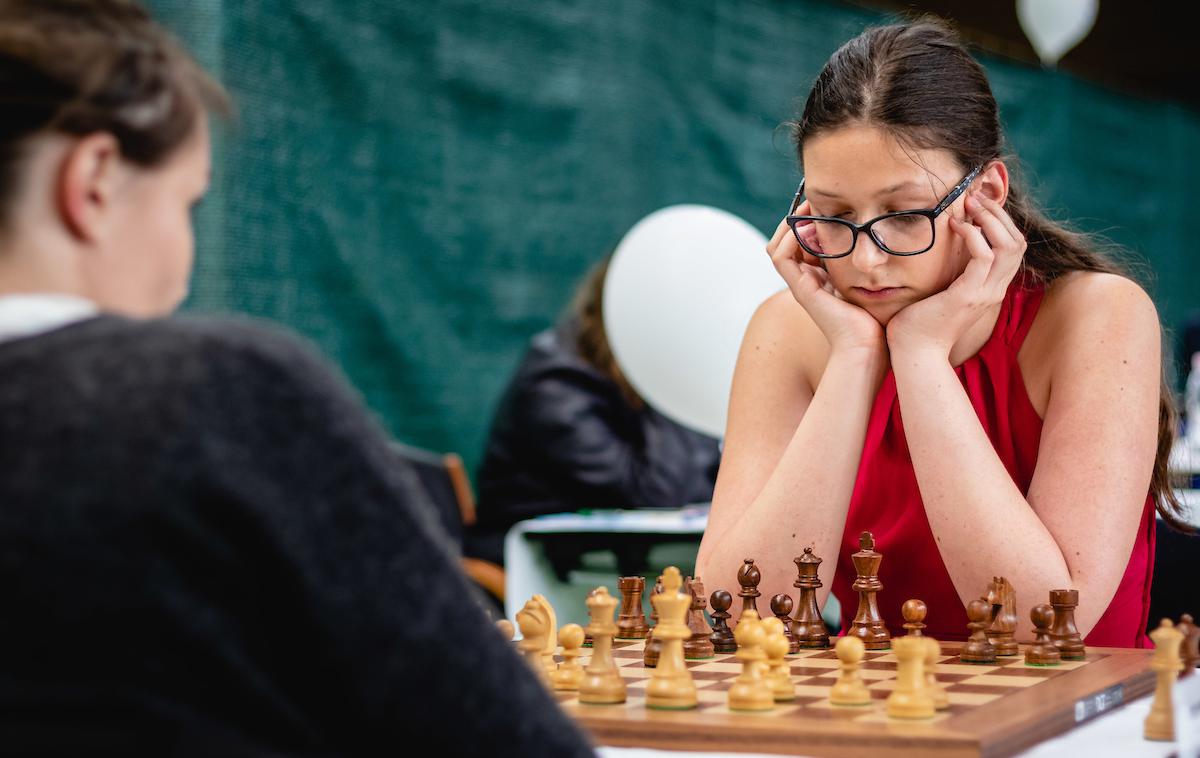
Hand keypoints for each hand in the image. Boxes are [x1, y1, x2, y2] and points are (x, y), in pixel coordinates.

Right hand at [766, 201, 883, 353]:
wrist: (869, 349)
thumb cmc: (879, 321)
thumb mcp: (878, 282)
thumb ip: (876, 263)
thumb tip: (886, 234)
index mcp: (822, 279)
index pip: (806, 242)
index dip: (813, 221)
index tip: (830, 203)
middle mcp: (807, 281)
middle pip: (789, 241)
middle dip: (801, 217)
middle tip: (817, 199)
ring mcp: (801, 285)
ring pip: (779, 245)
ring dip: (792, 223)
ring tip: (811, 206)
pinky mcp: (799, 289)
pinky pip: (780, 256)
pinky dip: (789, 236)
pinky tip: (810, 223)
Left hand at [886, 193, 1027, 356]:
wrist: (915, 352)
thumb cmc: (922, 322)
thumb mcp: (945, 291)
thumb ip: (955, 272)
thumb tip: (950, 246)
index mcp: (991, 288)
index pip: (1014, 247)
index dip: (1002, 222)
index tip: (979, 205)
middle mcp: (994, 290)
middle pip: (1017, 242)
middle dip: (999, 215)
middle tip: (975, 199)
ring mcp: (985, 293)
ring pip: (1008, 246)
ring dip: (990, 220)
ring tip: (968, 207)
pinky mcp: (969, 295)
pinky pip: (984, 257)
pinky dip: (973, 236)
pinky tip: (957, 226)